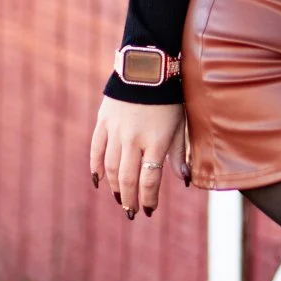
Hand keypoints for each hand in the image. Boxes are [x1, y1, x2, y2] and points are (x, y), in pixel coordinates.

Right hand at [90, 97, 188, 217]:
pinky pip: (96, 150)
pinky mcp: (103, 122)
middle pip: (128, 178)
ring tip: (119, 199)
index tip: (148, 210)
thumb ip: (178, 154)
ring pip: (109, 167)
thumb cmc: (169, 99)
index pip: (150, 179)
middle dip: (129, 198)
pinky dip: (95, 167)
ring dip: (114, 187)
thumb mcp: (180, 126)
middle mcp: (134, 139)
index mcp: (156, 142)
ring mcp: (116, 131)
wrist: (148, 68)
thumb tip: (185, 181)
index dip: (148, 199)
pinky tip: (98, 181)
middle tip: (130, 212)